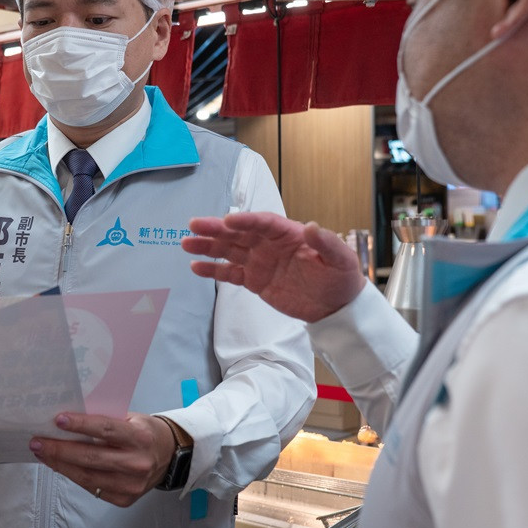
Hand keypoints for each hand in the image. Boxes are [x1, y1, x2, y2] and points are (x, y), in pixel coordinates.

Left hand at [29, 412, 175, 506]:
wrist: (169, 456)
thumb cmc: (143, 433)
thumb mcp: (130, 419)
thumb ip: (105, 421)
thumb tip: (67, 422)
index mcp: (140, 438)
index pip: (106, 430)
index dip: (81, 425)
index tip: (58, 420)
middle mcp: (137, 463)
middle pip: (91, 457)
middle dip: (60, 449)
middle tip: (38, 442)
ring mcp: (131, 485)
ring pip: (87, 476)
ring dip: (60, 464)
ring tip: (42, 453)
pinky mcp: (124, 499)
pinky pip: (91, 487)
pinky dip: (72, 475)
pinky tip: (58, 466)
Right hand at [182, 212, 365, 322]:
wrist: (337, 307)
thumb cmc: (341, 278)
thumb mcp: (340, 259)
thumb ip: (326, 242)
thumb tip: (311, 227)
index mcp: (289, 234)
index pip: (263, 223)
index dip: (245, 221)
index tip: (228, 221)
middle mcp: (269, 244)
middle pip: (239, 233)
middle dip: (216, 230)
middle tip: (194, 225)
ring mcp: (260, 262)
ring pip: (229, 251)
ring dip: (208, 247)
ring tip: (186, 243)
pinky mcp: (255, 280)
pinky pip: (230, 274)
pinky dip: (213, 271)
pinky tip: (196, 267)